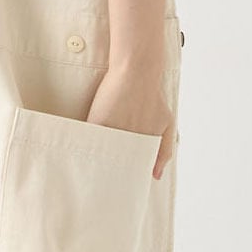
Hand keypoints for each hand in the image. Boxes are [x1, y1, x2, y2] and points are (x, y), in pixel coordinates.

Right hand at [84, 61, 177, 179]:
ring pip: (103, 153)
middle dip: (113, 171)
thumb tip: (155, 176)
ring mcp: (112, 130)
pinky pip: (91, 139)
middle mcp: (129, 140)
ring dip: (99, 158)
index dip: (129, 175)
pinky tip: (84, 149)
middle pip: (118, 163)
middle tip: (107, 179)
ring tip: (92, 167)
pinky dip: (88, 144)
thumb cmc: (154, 96)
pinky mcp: (97, 120)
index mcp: (144, 144)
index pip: (134, 169)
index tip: (122, 181)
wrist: (138, 70)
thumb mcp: (168, 123)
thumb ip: (165, 151)